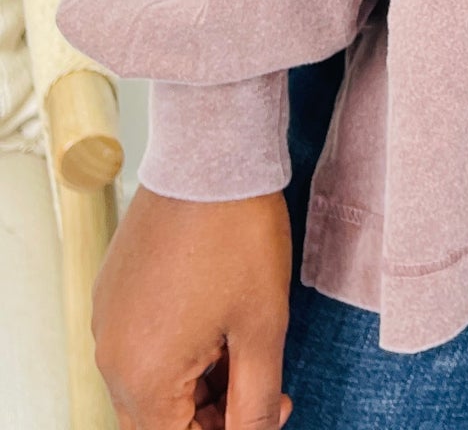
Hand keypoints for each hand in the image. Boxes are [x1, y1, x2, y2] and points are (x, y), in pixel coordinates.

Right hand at [91, 184, 293, 428]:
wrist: (211, 157)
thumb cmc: (238, 234)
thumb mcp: (262, 328)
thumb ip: (255, 400)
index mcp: (142, 376)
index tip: (266, 410)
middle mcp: (111, 354)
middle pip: (159, 418)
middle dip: (211, 412)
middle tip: (261, 380)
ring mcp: (108, 318)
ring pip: (151, 382)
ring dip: (197, 381)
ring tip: (243, 341)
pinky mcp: (115, 290)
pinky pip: (140, 342)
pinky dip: (178, 347)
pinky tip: (217, 317)